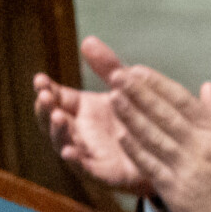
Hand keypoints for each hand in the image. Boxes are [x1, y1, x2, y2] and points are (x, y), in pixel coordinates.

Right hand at [34, 37, 150, 194]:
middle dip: (44, 108)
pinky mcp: (104, 172)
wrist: (170, 149)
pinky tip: (69, 151)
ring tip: (57, 116)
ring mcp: (89, 152)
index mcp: (83, 110)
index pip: (57, 97)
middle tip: (44, 96)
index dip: (46, 89)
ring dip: (57, 131)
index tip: (40, 79)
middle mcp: (81, 131)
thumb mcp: (127, 88)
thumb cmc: (142, 116)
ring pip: (63, 143)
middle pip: (52, 120)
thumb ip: (109, 67)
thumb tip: (88, 40)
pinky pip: (85, 168)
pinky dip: (74, 160)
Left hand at [107, 67, 210, 211]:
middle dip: (139, 93)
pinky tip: (120, 136)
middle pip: (164, 114)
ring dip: (132, 117)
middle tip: (116, 75)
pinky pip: (150, 165)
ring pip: (154, 136)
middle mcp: (200, 144)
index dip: (158, 84)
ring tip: (113, 98)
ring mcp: (186, 166)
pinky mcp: (175, 187)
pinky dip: (135, 150)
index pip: (182, 100)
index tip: (137, 70)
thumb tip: (205, 88)